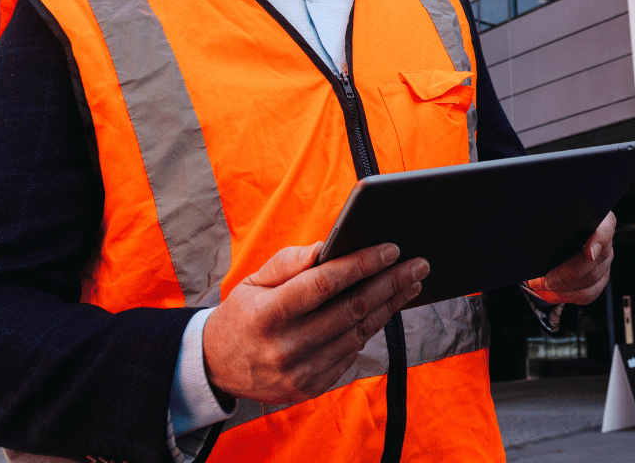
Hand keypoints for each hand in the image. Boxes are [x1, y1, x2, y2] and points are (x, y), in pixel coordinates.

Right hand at [202, 241, 427, 404]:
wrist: (217, 367)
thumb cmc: (242, 312)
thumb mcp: (254, 280)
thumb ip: (289, 262)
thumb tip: (327, 246)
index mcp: (269, 314)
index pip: (324, 284)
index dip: (361, 264)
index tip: (390, 248)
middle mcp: (286, 347)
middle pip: (351, 309)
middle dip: (390, 283)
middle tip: (417, 264)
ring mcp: (300, 372)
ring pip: (358, 333)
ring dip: (390, 305)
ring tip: (411, 283)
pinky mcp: (310, 388)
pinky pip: (351, 354)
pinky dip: (371, 328)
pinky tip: (386, 308)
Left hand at [527, 211, 615, 304]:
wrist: (561, 227)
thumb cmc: (557, 218)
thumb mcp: (555, 214)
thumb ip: (552, 221)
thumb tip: (539, 231)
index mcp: (600, 221)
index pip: (604, 231)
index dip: (598, 242)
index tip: (588, 252)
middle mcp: (605, 243)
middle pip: (594, 263)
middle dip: (567, 275)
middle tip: (546, 280)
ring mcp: (603, 262)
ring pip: (591, 282)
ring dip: (563, 289)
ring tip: (540, 287)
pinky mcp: (599, 278)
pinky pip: (587, 294)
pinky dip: (565, 296)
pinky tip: (548, 293)